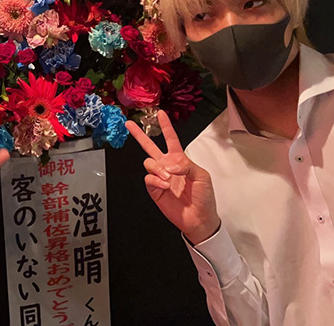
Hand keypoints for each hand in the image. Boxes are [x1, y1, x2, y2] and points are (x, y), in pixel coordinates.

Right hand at [126, 111, 219, 244]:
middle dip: (139, 135)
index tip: (160, 114)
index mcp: (180, 160)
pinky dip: (156, 180)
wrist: (199, 218)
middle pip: (150, 147)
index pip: (171, 139)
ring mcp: (159, 177)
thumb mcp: (202, 176)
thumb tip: (170, 164)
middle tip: (129, 124)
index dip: (166, 127)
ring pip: (149, 163)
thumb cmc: (204, 197)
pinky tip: (164, 186)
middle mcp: (167, 166)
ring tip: (168, 179)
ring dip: (158, 168)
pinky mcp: (154, 190)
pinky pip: (148, 178)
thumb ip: (186, 165)